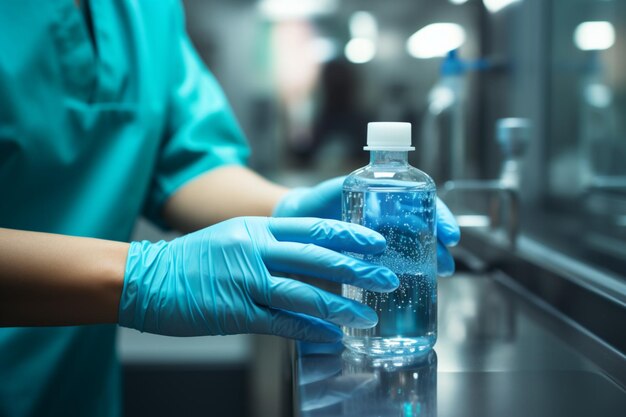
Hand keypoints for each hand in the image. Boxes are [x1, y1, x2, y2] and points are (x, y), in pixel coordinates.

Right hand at [118, 217, 398, 340]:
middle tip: (387, 279)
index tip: (377, 242)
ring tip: (366, 317)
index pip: (313, 227)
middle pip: (317, 256)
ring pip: (303, 291)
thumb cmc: (191, 261)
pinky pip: (281, 321)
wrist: (144, 278)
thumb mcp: (233, 239)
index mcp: (256, 228)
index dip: (349, 234)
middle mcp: (255, 248)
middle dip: (357, 269)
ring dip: (339, 307)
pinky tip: (331, 337)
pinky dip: (309, 330)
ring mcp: (245, 279)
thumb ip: (269, 247)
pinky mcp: (235, 310)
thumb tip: (309, 264)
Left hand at [273, 177, 460, 275]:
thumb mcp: (331, 193)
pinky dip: (411, 275)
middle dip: (439, 245)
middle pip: (424, 228)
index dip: (441, 216)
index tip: (450, 236)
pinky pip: (398, 265)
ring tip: (440, 278)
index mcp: (383, 197)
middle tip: (446, 266)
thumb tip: (361, 193)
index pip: (422, 202)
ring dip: (430, 261)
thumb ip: (342, 191)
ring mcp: (382, 239)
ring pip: (415, 248)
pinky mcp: (372, 259)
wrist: (294, 224)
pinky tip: (419, 288)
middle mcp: (388, 218)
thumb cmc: (312, 205)